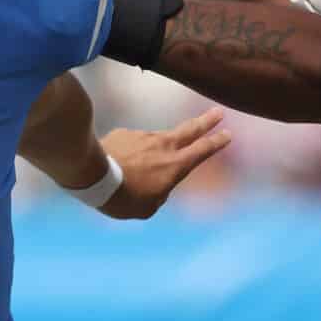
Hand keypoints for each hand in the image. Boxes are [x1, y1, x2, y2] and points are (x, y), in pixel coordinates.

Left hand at [98, 108, 230, 218]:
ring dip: (156, 148)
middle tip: (218, 112)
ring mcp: (142, 136)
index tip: (228, 133)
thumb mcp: (147, 208)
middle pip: (190, 129)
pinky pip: (132, 144)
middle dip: (206, 121)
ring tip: (145, 165)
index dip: (217, 142)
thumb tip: (159, 187)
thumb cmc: (122, 197)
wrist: (92, 174)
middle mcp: (163, 146)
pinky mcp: (124, 133)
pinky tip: (119, 164)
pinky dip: (130, 153)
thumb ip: (159, 196)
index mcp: (174, 165)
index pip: (202, 150)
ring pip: (157, 140)